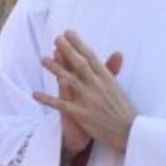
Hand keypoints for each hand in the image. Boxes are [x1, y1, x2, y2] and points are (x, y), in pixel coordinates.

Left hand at [33, 31, 131, 150]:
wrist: (129, 132)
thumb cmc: (123, 110)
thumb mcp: (118, 87)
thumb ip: (112, 70)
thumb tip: (117, 52)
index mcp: (107, 79)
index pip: (90, 57)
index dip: (78, 44)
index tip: (68, 32)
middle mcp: (97, 86)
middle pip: (80, 64)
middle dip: (67, 50)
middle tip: (56, 38)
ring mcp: (88, 100)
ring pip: (68, 80)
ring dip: (55, 69)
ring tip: (43, 59)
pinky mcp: (81, 114)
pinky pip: (60, 105)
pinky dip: (47, 99)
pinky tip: (35, 94)